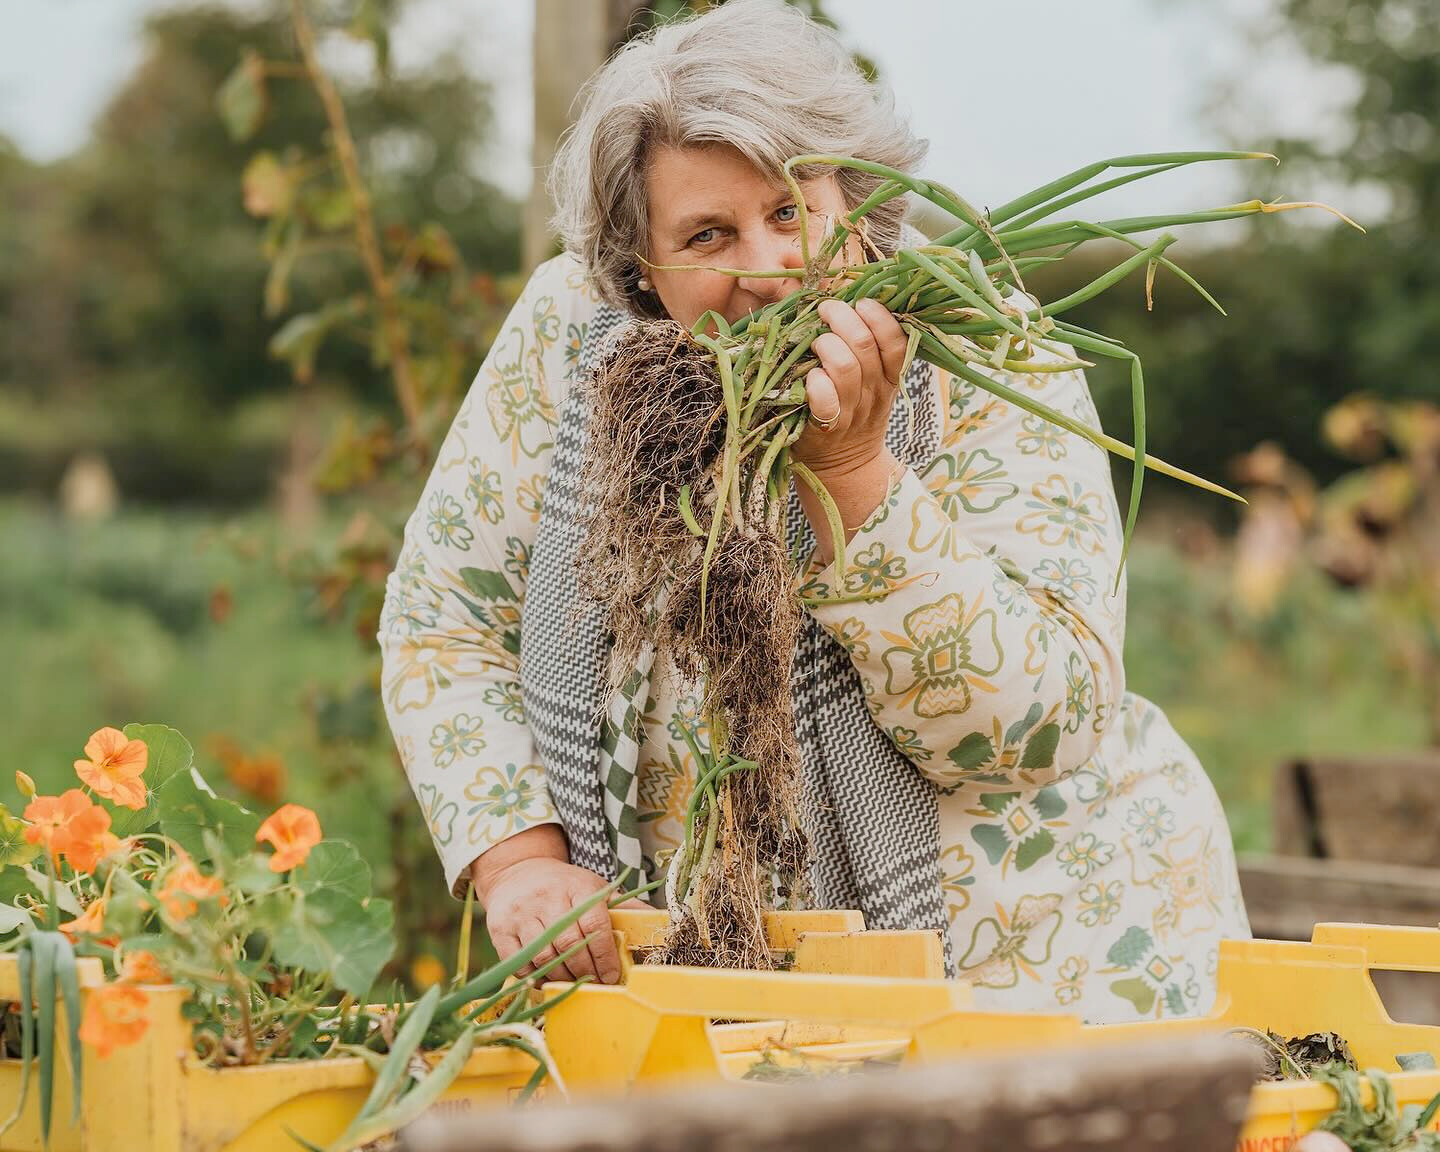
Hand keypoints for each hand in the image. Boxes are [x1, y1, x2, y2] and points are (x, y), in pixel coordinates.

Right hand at [469, 824, 642, 984]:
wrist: (517, 872)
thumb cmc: (564, 886)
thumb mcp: (595, 888)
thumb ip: (625, 908)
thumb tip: (662, 922)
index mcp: (578, 886)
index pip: (595, 924)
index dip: (605, 954)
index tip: (612, 975)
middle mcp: (548, 897)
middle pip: (570, 944)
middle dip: (586, 971)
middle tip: (596, 985)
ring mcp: (522, 913)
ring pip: (545, 956)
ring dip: (563, 977)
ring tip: (574, 985)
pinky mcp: (500, 928)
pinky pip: (519, 962)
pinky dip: (535, 978)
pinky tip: (548, 981)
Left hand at [791, 297, 908, 477]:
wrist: (845, 463)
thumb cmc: (854, 410)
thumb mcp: (873, 381)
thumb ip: (869, 348)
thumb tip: (850, 302)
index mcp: (890, 377)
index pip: (896, 341)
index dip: (878, 317)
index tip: (860, 304)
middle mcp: (874, 392)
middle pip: (863, 346)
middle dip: (841, 318)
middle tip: (826, 310)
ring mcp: (851, 410)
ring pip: (844, 366)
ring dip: (825, 345)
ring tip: (816, 341)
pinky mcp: (827, 426)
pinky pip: (825, 400)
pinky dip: (816, 381)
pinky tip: (810, 376)